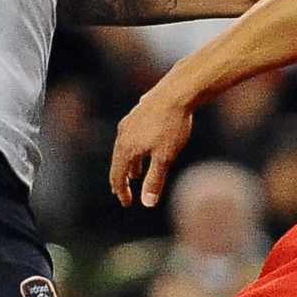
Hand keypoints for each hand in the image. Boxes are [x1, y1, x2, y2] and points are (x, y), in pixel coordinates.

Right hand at [110, 86, 194, 208]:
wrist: (178, 92)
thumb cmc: (172, 125)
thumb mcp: (164, 157)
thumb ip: (154, 181)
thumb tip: (147, 204)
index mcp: (126, 147)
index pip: (118, 175)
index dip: (121, 192)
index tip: (126, 203)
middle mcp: (123, 134)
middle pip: (118, 161)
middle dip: (122, 178)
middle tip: (123, 191)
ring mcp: (130, 121)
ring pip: (126, 147)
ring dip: (130, 163)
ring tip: (136, 173)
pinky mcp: (139, 112)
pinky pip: (132, 136)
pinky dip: (136, 148)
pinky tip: (145, 147)